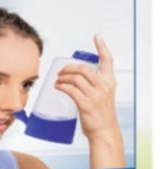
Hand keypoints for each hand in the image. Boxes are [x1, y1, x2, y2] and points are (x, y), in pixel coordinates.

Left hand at [54, 35, 124, 168]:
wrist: (104, 132)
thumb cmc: (101, 114)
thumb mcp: (104, 95)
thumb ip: (95, 84)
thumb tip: (77, 76)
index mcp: (109, 82)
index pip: (108, 60)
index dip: (102, 47)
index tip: (97, 37)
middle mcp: (104, 86)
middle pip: (83, 68)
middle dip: (69, 68)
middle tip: (60, 71)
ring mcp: (96, 95)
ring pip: (75, 78)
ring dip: (63, 78)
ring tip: (58, 80)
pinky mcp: (86, 104)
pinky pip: (71, 90)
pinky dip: (61, 86)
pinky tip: (58, 87)